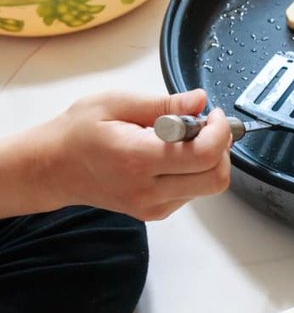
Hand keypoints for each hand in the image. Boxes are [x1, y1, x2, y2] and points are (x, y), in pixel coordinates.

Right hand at [29, 89, 231, 219]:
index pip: (204, 155)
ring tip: (182, 140)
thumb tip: (199, 100)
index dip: (220, 131)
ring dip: (209, 160)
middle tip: (206, 127)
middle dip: (221, 148)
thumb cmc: (77, 133)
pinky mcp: (155, 212)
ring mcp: (152, 206)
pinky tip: (173, 156)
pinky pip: (193, 193)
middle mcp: (148, 190)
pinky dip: (195, 172)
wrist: (53, 168)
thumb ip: (163, 104)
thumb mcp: (115, 103)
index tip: (213, 115)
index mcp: (137, 159)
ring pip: (208, 186)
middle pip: (216, 178)